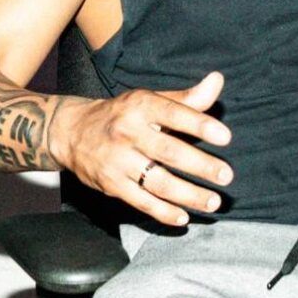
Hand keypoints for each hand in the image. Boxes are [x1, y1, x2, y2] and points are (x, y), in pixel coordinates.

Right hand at [55, 70, 233, 227]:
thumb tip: (218, 80)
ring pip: (158, 182)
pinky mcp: (111, 185)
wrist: (70, 132)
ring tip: (213, 202)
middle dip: (200, 165)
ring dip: (188, 194)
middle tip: (226, 175)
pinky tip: (184, 217)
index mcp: (140, 106)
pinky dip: (164, 212)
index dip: (199, 125)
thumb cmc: (121, 115)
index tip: (225, 137)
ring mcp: (117, 161)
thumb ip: (186, 98)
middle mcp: (127, 132)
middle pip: (169, 151)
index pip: (173, 114)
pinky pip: (142, 202)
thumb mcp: (149, 100)